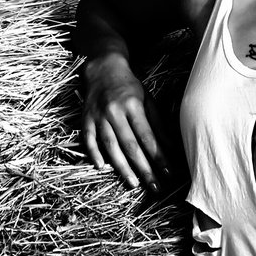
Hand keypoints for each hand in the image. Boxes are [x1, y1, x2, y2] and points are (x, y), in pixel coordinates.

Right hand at [81, 53, 171, 190]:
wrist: (103, 69)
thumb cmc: (131, 87)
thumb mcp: (148, 100)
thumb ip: (158, 123)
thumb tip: (170, 146)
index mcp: (134, 106)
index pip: (148, 137)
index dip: (158, 156)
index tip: (168, 171)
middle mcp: (115, 112)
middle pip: (131, 145)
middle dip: (144, 168)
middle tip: (154, 187)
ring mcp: (98, 116)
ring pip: (110, 146)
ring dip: (122, 167)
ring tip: (133, 183)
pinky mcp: (85, 119)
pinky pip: (88, 139)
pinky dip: (94, 153)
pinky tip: (101, 167)